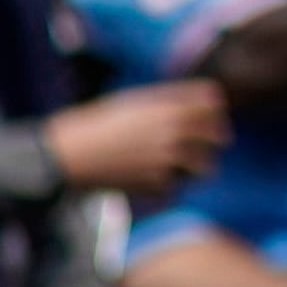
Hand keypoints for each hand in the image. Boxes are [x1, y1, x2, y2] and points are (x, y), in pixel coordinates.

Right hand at [45, 81, 227, 194]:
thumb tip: (205, 102)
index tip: (206, 117)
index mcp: (169, 107)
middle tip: (206, 145)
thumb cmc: (97, 124)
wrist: (67, 155)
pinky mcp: (156, 183)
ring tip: (184, 168)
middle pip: (218, 135)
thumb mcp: (133, 102)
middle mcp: (174, 131)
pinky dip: (169, 185)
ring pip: (205, 166)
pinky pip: (177, 186)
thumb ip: (169, 100)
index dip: (212, 110)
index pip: (213, 103)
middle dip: (213, 140)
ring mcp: (167, 158)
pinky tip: (151, 180)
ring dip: (197, 167)